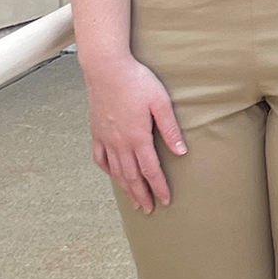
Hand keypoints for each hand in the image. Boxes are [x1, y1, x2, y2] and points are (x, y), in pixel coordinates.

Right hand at [84, 56, 185, 213]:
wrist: (106, 68)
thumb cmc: (137, 81)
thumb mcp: (160, 101)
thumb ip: (170, 128)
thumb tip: (181, 151)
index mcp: (137, 137)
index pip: (151, 170)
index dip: (159, 187)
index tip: (166, 201)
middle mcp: (119, 143)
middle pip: (132, 176)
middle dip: (142, 194)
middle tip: (148, 210)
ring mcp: (105, 138)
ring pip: (116, 171)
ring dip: (126, 187)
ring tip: (133, 200)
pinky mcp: (96, 131)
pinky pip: (100, 158)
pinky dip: (108, 170)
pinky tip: (114, 175)